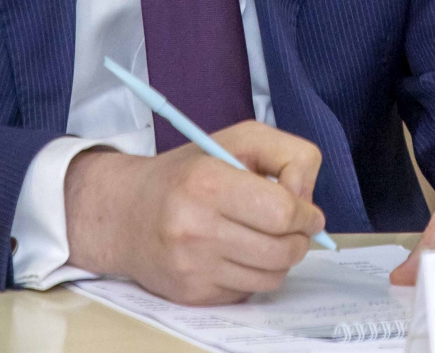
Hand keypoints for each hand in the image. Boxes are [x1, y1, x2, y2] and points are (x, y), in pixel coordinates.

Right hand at [63, 120, 327, 304]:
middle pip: (283, 250)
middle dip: (300, 239)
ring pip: (272, 277)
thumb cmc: (191, 172)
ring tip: (266, 238)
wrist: (126, 212)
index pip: (282, 212)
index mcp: (208, 182)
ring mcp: (192, 266)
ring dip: (281, 259)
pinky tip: (238, 254)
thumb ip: (288, 156)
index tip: (307, 211)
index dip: (306, 214)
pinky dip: (254, 274)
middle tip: (294, 227)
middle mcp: (195, 227)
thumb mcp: (240, 140)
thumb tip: (309, 204)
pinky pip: (248, 292)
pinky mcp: (192, 294)